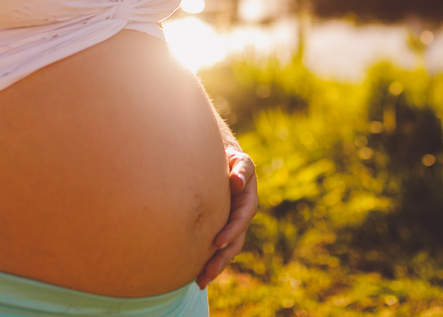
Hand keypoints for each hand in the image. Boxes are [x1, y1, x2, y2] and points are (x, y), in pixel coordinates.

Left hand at [196, 147, 256, 288]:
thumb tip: (237, 182)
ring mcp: (230, 224)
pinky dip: (206, 262)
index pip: (242, 219)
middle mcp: (240, 217)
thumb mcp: (239, 160)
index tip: (217, 242)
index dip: (232, 231)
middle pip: (235, 242)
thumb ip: (241, 169)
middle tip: (207, 273)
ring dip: (214, 267)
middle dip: (222, 259)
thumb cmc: (229, 159)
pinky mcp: (219, 229)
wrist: (220, 161)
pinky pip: (215, 248)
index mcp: (247, 200)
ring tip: (200, 282)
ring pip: (225, 250)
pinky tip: (195, 276)